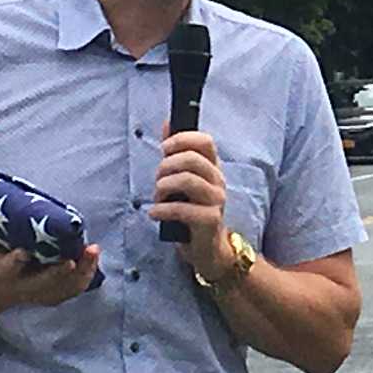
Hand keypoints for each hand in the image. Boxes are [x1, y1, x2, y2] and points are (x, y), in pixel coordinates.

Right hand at [0, 212, 99, 308]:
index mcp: (2, 272)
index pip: (9, 267)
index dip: (16, 261)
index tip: (25, 251)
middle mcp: (22, 285)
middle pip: (42, 283)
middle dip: (57, 274)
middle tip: (72, 260)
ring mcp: (39, 291)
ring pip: (62, 288)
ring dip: (80, 273)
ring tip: (93, 250)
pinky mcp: (52, 293)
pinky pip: (71, 290)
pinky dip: (84, 277)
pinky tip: (94, 258)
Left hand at [147, 126, 232, 283]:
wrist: (207, 249)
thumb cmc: (192, 211)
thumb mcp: (184, 179)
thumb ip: (176, 153)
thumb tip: (167, 123)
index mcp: (212, 168)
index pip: (205, 141)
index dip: (182, 139)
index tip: (164, 148)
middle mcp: (218, 181)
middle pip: (193, 159)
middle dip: (167, 165)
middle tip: (157, 178)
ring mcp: (216, 200)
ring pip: (188, 180)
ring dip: (164, 187)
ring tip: (157, 197)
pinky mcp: (210, 220)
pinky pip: (182, 209)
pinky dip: (162, 209)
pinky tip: (154, 213)